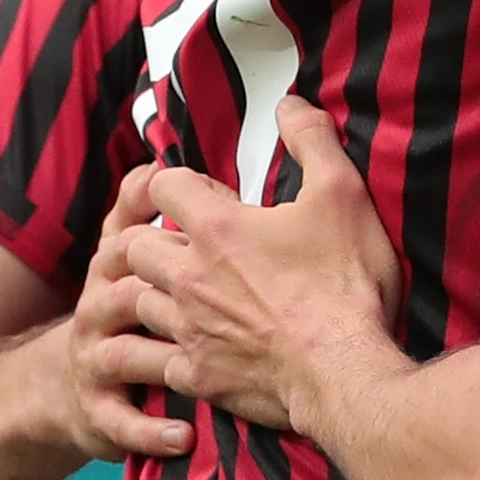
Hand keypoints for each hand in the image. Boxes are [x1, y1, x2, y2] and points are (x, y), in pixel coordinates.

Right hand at [57, 166, 191, 461]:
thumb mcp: (122, 255)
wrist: (62, 387)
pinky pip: (121, 422)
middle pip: (127, 294)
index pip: (130, 241)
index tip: (217, 226)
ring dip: (166, 361)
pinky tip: (185, 435)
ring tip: (210, 368)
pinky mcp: (97, 413)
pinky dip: (150, 430)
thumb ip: (140, 209)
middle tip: (222, 301)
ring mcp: (95, 362)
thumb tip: (161, 161)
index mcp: (115, 268)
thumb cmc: (119, 308)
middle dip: (169, 297)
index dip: (168, 233)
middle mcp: (99, 310)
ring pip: (126, 355)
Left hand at [127, 98, 402, 431]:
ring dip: (154, 293)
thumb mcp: (343, 195)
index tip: (210, 195)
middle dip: (154, 238)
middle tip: (189, 244)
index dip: (181, 183)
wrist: (344, 372)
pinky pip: (156, 359)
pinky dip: (166, 351)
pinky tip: (189, 349)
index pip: (162, 186)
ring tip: (184, 294)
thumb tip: (290, 105)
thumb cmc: (345, 284)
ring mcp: (187, 329)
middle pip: (133, 246)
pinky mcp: (197, 374)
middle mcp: (188, 277)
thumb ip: (313, 141)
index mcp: (217, 229)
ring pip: (136, 301)